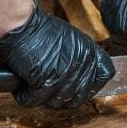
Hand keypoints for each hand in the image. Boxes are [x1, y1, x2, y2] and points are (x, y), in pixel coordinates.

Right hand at [0, 3, 115, 108]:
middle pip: (79, 98)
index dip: (93, 85)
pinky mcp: (44, 83)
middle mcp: (80, 66)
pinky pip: (35, 101)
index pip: (105, 75)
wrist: (22, 25)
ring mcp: (63, 76)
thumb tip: (78, 76)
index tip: (81, 87)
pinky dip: (25, 97)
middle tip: (50, 92)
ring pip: (57, 102)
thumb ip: (79, 57)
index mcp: (89, 52)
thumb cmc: (40, 29)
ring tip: (34, 89)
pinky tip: (21, 90)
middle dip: (64, 98)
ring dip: (44, 99)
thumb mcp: (71, 38)